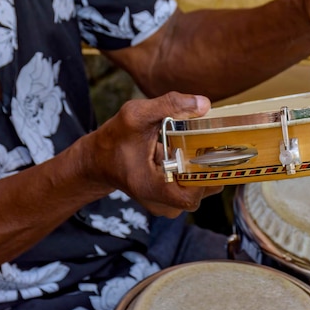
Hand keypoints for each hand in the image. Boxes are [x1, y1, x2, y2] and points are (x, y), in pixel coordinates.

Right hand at [82, 92, 222, 217]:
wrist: (99, 159)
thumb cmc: (115, 139)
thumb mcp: (135, 114)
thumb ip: (169, 105)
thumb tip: (204, 104)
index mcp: (151, 188)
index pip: (190, 197)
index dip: (204, 175)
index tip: (207, 149)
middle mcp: (162, 203)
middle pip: (203, 190)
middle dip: (209, 165)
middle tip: (209, 141)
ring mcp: (168, 204)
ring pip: (202, 188)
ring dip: (204, 166)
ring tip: (200, 144)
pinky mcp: (171, 199)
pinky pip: (195, 186)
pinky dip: (197, 169)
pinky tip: (191, 151)